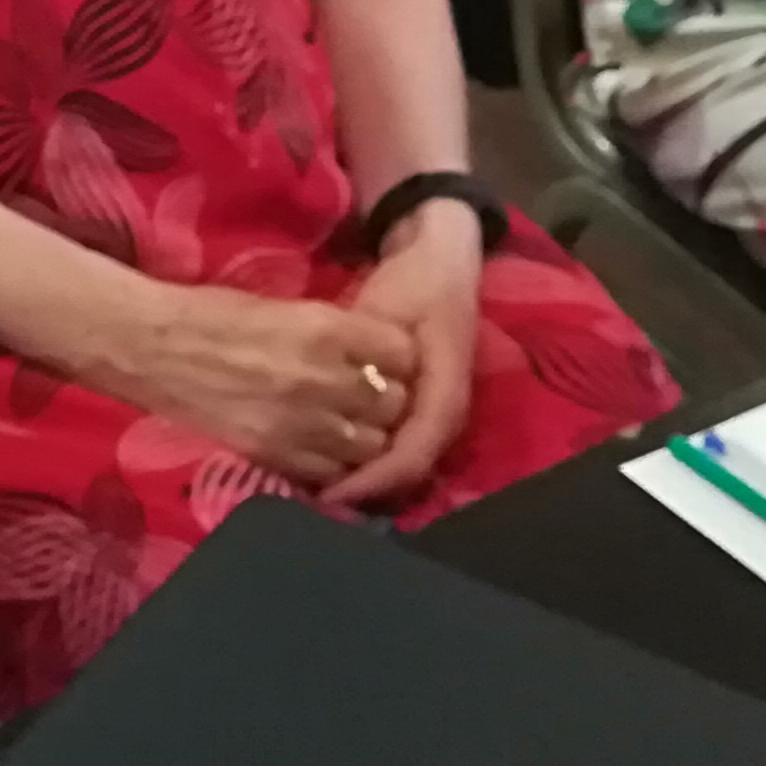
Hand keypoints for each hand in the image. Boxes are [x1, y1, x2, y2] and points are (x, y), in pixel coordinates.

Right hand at [108, 281, 417, 492]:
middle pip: (393, 404)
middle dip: (387, 401)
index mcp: (326, 328)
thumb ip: (335, 335)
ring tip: (346, 427)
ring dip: (366, 438)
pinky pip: (334, 475)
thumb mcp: (284, 306)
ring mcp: (302, 424)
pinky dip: (336, 467)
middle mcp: (323, 378)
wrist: (151, 346)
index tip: (383, 360)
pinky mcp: (277, 457)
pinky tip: (320, 450)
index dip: (396, 359)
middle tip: (367, 396)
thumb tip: (373, 357)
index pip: (402, 353)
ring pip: (372, 446)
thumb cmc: (211, 315)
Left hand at [322, 214, 481, 514]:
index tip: (333, 494)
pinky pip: (402, 448)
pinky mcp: (426, 409)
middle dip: (368, 491)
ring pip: (406, 465)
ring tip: (322, 493)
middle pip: (411, 470)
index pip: (414, 454)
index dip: (374, 479)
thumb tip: (343, 395)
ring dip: (368, 481)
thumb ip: (369, 353)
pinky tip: (336, 468)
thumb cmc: (414, 284)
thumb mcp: (389, 313)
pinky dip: (371, 463)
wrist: (442, 261)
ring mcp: (439, 412)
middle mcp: (448, 412)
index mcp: (446, 390)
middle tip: (318, 503)